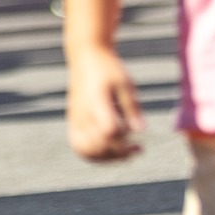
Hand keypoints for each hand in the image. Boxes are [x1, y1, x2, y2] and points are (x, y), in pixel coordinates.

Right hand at [66, 47, 143, 161]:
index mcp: (97, 102)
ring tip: (122, 155)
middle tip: (136, 151)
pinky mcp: (73, 121)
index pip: (109, 133)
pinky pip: (78, 145)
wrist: (86, 56)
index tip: (139, 144)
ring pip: (84, 150)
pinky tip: (109, 150)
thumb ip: (132, 108)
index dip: (124, 144)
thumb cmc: (109, 68)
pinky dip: (93, 154)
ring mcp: (75, 118)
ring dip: (104, 158)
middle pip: (97, 146)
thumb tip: (141, 132)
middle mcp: (83, 113)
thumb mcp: (125, 84)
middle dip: (117, 155)